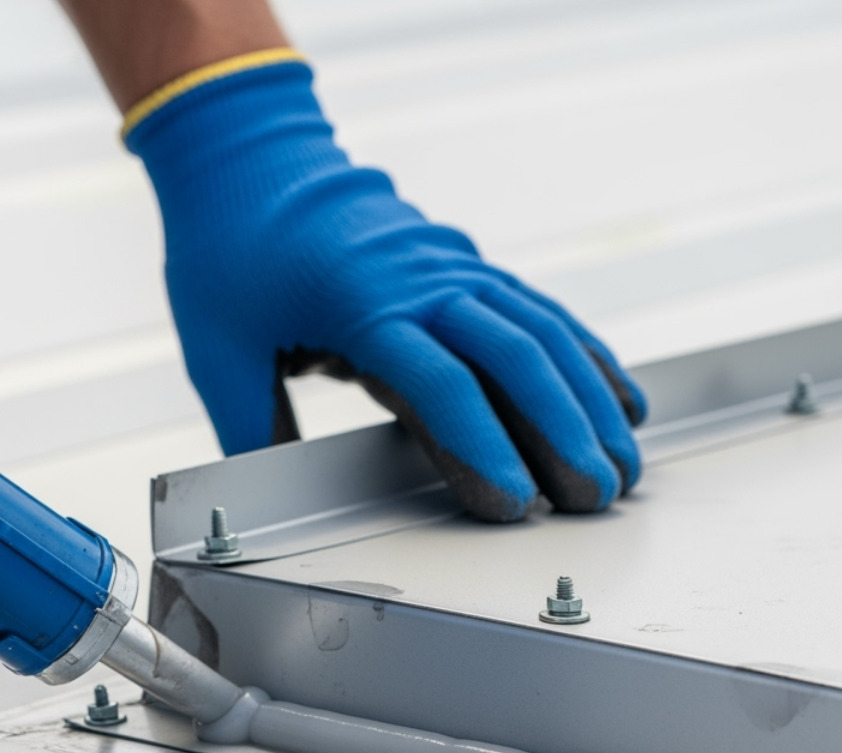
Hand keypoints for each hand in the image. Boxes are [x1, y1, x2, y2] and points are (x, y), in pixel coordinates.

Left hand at [126, 56, 646, 521]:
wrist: (250, 158)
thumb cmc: (228, 251)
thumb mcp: (217, 349)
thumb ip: (251, 429)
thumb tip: (266, 506)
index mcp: (361, 304)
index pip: (439, 384)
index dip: (482, 447)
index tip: (514, 503)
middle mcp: (423, 280)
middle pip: (513, 358)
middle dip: (563, 434)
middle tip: (594, 499)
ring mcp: (454, 267)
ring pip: (544, 334)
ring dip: (591, 403)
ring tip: (624, 469)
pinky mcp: (469, 265)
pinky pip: (543, 313)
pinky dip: (589, 357)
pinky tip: (623, 400)